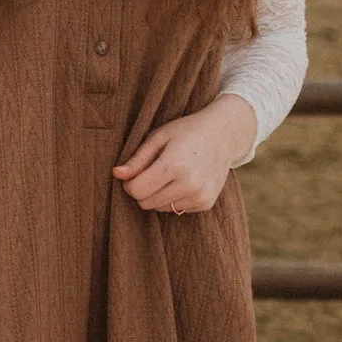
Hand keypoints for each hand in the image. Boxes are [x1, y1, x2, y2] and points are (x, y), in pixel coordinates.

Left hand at [114, 95, 256, 217]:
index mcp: (174, 164)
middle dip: (142, 190)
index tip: (133, 173)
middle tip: (150, 172)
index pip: (137, 190)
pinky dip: (173, 198)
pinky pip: (176, 210)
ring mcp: (200, 196)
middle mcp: (190, 184)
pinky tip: (183, 180)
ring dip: (158, 195)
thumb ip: (137, 159)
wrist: (224, 134)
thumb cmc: (186, 132)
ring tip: (170, 173)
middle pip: (146, 202)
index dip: (129, 183)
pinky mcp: (206, 203)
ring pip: (160, 208)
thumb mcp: (158, 137)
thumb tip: (117, 174)